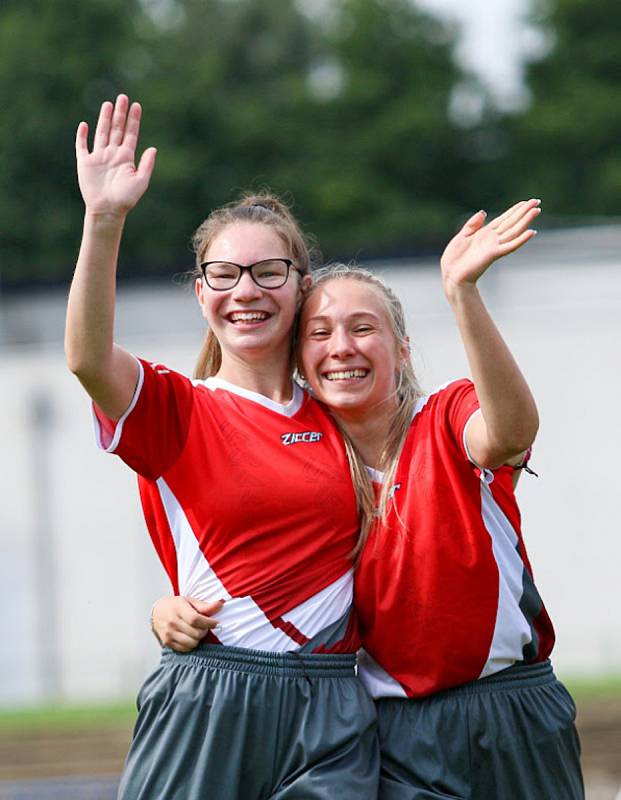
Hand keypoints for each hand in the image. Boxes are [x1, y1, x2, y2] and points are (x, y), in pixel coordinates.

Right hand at [75, 94, 156, 216]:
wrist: (108, 210)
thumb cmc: (126, 199)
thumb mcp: (141, 181)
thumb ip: (147, 164)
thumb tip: (153, 148)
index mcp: (126, 158)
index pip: (131, 134)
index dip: (134, 120)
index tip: (136, 105)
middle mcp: (113, 154)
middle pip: (117, 129)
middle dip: (120, 113)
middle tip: (123, 97)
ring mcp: (99, 157)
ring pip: (102, 133)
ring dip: (104, 118)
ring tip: (108, 104)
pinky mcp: (85, 163)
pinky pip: (82, 146)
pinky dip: (82, 135)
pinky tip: (85, 125)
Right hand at [151, 596, 223, 651]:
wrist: (157, 612)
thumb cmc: (175, 605)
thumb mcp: (189, 601)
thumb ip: (205, 606)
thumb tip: (221, 604)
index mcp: (178, 609)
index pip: (195, 619)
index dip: (209, 623)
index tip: (216, 623)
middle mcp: (172, 622)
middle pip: (196, 633)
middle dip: (205, 631)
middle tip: (205, 626)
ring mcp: (168, 633)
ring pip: (192, 643)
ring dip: (198, 639)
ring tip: (197, 631)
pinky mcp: (167, 643)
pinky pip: (185, 649)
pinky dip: (191, 644)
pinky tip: (190, 637)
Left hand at [440, 199, 540, 295]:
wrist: (451, 275)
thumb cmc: (455, 259)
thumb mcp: (462, 236)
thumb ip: (472, 224)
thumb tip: (483, 212)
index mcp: (485, 234)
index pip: (504, 219)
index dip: (515, 210)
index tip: (526, 202)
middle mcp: (492, 239)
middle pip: (512, 222)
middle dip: (524, 212)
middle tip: (537, 201)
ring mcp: (494, 246)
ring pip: (514, 231)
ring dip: (525, 221)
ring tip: (536, 210)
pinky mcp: (493, 254)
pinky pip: (510, 246)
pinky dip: (521, 240)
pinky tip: (531, 232)